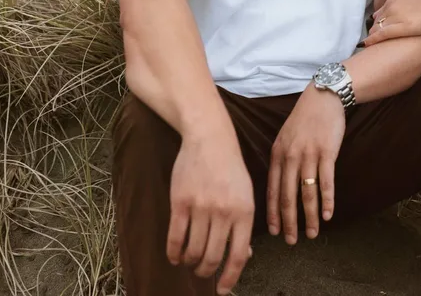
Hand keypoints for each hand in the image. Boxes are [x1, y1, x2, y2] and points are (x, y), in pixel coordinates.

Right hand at [167, 131, 253, 293]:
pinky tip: (174, 256)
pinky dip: (174, 253)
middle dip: (206, 271)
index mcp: (244, 212)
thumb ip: (244, 225)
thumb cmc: (231, 170)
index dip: (229, 278)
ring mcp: (201, 207)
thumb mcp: (246, 195)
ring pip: (193, 250)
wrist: (210, 139)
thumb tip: (244, 256)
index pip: (237, 255)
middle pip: (212, 257)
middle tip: (202, 272)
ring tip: (189, 261)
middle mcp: (223, 211)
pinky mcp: (180, 202)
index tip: (222, 290)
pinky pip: (175, 238)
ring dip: (190, 262)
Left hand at [267, 85, 345, 244]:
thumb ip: (280, 160)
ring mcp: (308, 155)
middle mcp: (290, 157)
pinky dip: (327, 201)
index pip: (271, 190)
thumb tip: (277, 186)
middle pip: (287, 196)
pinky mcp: (326, 152)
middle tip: (291, 241)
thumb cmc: (304, 118)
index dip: (272, 213)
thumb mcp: (284, 137)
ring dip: (309, 217)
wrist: (323, 96)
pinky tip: (328, 215)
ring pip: (306, 193)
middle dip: (288, 222)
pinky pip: (326, 182)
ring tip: (313, 234)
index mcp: (277, 154)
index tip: (274, 232)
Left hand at [363, 0, 420, 45]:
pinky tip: (366, 44)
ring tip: (369, 42)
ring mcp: (396, 15)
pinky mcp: (401, 27)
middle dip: (375, 26)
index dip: (381, 18)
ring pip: (377, 26)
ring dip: (373, 34)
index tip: (379, 25)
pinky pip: (380, 34)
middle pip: (378, 17)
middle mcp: (394, 3)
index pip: (384, 8)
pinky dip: (372, 39)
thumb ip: (416, 3)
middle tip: (373, 36)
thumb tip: (417, 12)